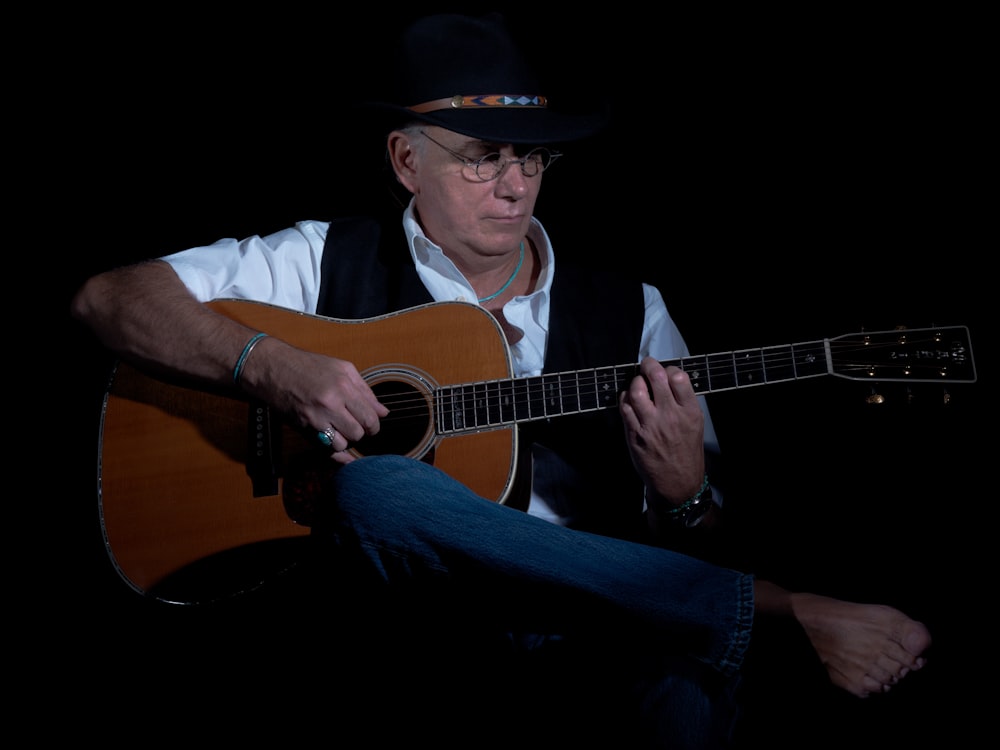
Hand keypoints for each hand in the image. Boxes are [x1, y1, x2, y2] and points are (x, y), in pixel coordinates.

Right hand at [243, 340, 389, 464]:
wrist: (274, 369)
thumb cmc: (309, 366)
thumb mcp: (342, 369)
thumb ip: (365, 391)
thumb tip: (383, 412)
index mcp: (343, 386)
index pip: (370, 417)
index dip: (374, 425)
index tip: (371, 425)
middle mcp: (330, 403)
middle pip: (358, 433)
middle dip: (361, 432)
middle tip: (356, 426)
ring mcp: (315, 417)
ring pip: (342, 444)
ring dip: (344, 440)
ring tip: (341, 429)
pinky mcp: (303, 428)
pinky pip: (324, 449)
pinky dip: (334, 452)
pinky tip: (340, 450)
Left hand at [619, 357, 705, 504]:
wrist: (677, 482)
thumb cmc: (686, 453)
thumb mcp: (696, 425)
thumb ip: (684, 402)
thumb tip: (670, 380)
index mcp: (689, 412)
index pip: (678, 377)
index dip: (669, 369)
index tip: (666, 371)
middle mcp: (670, 416)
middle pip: (656, 378)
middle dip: (648, 365)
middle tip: (646, 365)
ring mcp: (650, 425)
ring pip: (636, 390)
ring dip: (635, 382)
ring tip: (638, 384)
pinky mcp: (634, 434)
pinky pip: (624, 407)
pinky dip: (624, 398)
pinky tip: (628, 399)